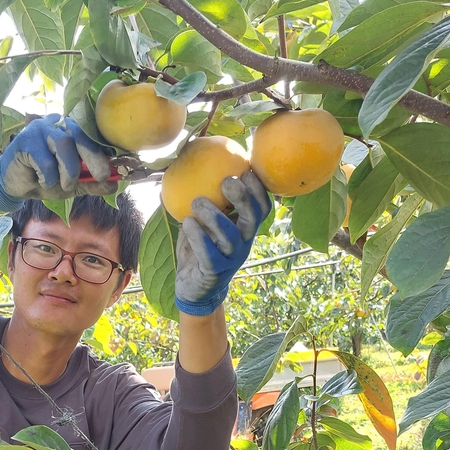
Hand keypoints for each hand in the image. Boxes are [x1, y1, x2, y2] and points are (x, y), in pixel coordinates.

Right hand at [0, 114, 114, 212]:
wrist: (13, 185)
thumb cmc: (43, 178)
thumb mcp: (71, 185)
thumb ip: (90, 183)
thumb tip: (114, 186)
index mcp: (70, 130)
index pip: (91, 136)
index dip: (104, 151)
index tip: (115, 170)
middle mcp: (56, 124)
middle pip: (79, 135)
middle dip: (94, 158)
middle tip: (101, 176)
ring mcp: (40, 129)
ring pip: (63, 145)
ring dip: (68, 171)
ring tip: (63, 185)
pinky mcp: (25, 139)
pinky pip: (44, 159)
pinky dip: (47, 176)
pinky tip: (40, 180)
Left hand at [174, 172, 270, 315]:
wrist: (194, 287)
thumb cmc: (199, 248)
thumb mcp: (204, 222)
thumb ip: (206, 199)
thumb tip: (191, 162)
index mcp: (245, 229)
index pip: (262, 208)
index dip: (259, 190)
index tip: (247, 169)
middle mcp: (243, 243)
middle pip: (253, 219)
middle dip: (243, 198)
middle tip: (227, 180)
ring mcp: (230, 259)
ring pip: (230, 236)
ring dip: (214, 216)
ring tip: (197, 202)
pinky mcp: (214, 272)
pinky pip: (209, 254)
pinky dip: (198, 237)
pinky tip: (187, 223)